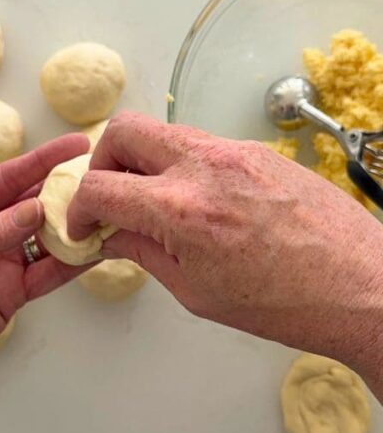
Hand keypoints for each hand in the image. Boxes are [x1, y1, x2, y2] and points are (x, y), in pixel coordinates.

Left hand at [0, 135, 91, 412]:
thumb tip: (31, 210)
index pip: (0, 179)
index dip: (36, 162)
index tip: (71, 146)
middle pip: (26, 204)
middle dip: (60, 189)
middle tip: (97, 175)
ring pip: (42, 237)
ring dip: (71, 225)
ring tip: (103, 209)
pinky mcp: (10, 294)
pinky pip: (46, 274)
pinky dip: (71, 263)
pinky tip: (94, 249)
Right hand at [66, 112, 382, 395]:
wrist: (363, 287)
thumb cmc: (288, 302)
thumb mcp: (195, 290)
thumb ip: (144, 252)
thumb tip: (113, 236)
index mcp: (180, 209)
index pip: (100, 186)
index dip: (78, 207)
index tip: (83, 223)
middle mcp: (204, 167)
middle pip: (123, 131)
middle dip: (102, 162)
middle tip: (108, 196)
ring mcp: (235, 152)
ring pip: (163, 133)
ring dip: (143, 161)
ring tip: (152, 203)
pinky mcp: (259, 151)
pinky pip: (201, 145)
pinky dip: (182, 165)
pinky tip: (194, 203)